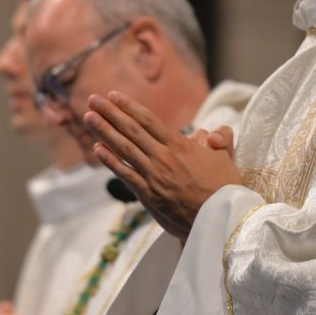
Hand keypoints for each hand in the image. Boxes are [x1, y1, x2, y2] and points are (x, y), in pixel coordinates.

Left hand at [84, 91, 242, 239]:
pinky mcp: (149, 195)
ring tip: (89, 118)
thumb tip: (210, 132)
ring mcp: (154, 176)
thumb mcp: (226, 157)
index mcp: (181, 146)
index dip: (129, 106)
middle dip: (110, 113)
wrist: (220, 219)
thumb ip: (221, 138)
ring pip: (124, 149)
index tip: (113, 95)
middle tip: (93, 99)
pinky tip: (97, 150)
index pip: (149, 120)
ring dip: (104, 131)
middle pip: (131, 130)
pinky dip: (110, 162)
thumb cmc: (225, 188)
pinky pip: (125, 175)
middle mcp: (163, 157)